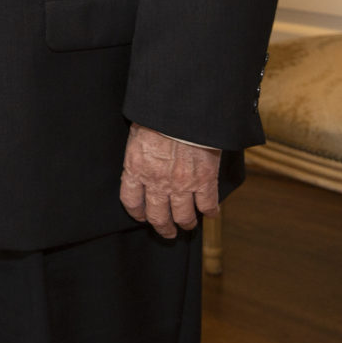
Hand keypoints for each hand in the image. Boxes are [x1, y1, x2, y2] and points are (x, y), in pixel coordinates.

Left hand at [119, 124, 221, 238]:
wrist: (182, 110)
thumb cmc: (157, 116)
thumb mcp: (137, 134)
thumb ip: (139, 155)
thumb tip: (142, 162)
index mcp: (136, 168)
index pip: (130, 201)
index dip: (136, 213)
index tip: (142, 217)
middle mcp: (156, 181)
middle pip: (157, 216)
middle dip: (163, 227)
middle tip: (168, 232)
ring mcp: (181, 184)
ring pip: (183, 216)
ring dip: (186, 223)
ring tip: (188, 225)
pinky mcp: (204, 181)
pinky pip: (207, 205)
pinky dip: (210, 212)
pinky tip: (211, 212)